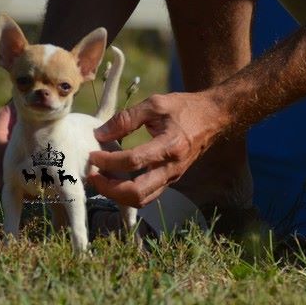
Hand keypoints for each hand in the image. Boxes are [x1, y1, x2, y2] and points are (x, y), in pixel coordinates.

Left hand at [87, 92, 226, 207]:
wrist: (213, 118)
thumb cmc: (184, 108)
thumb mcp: (155, 104)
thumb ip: (126, 119)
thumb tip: (100, 134)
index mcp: (170, 146)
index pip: (133, 161)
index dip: (109, 161)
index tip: (93, 154)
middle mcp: (172, 168)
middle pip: (137, 192)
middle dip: (109, 188)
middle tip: (92, 175)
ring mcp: (172, 178)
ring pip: (141, 200)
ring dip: (117, 195)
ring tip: (101, 180)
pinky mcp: (170, 181)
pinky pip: (147, 196)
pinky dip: (127, 194)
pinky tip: (115, 181)